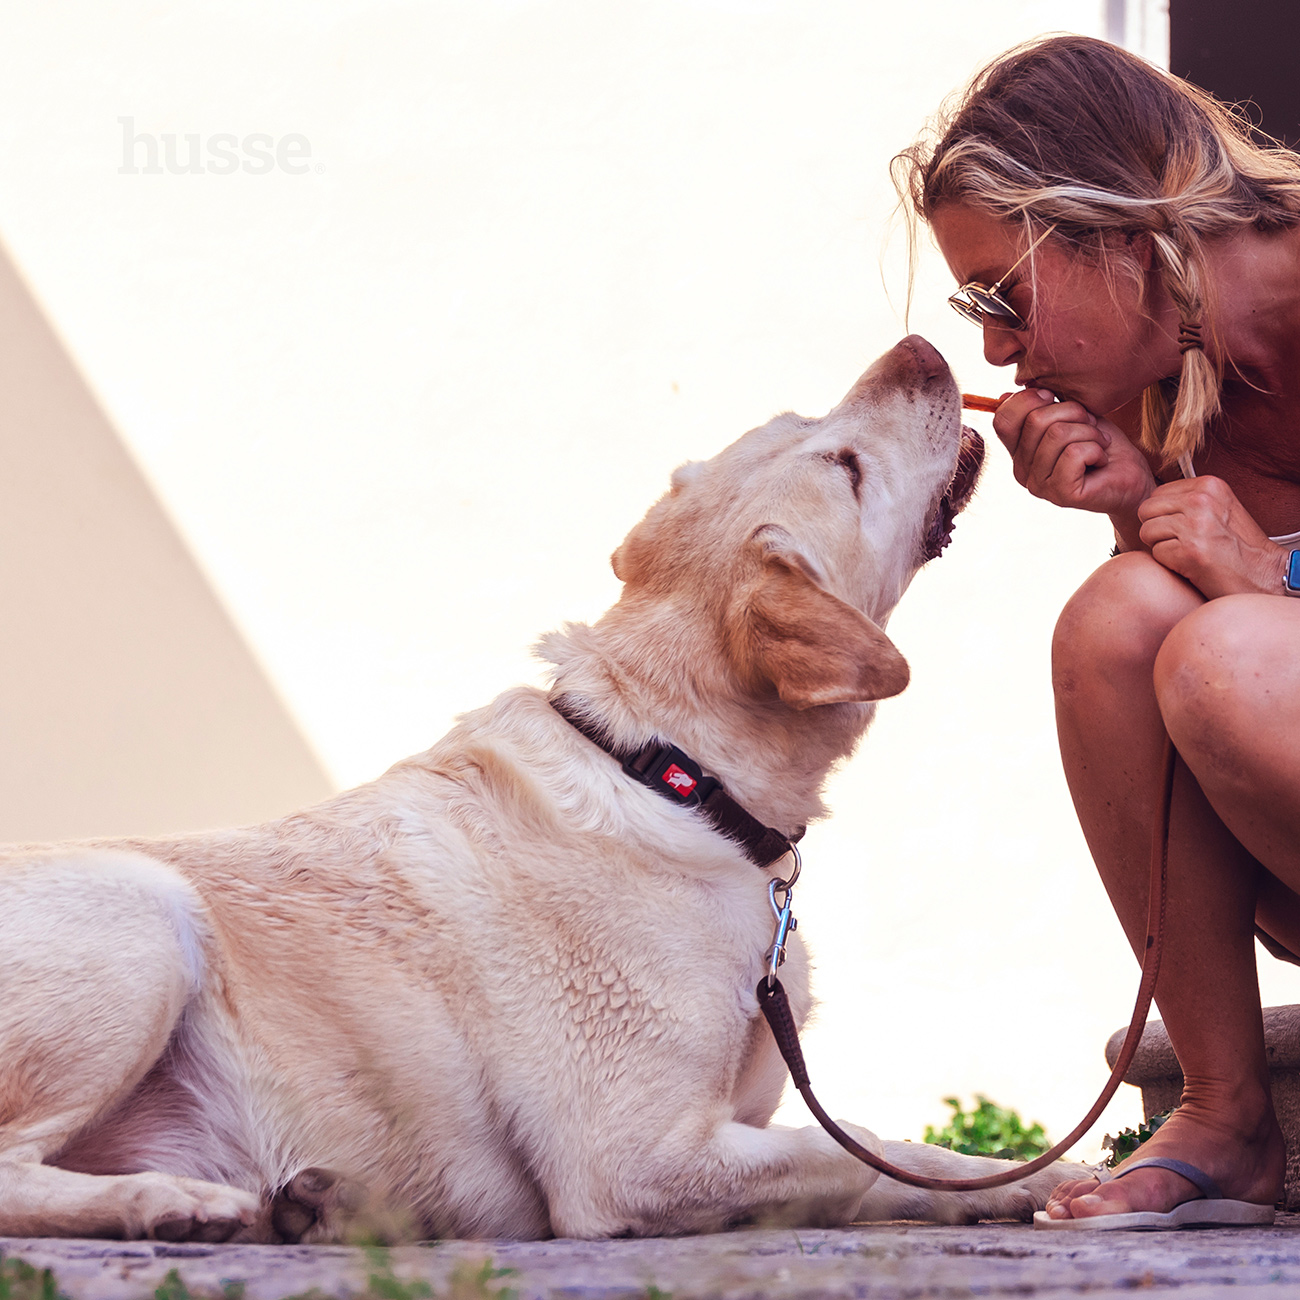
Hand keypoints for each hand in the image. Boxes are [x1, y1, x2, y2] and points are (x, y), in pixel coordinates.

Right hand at [991, 389, 1155, 519]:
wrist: (1131, 476)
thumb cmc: (1101, 445)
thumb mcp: (1069, 417)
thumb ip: (1040, 408)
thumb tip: (1003, 396)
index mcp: (1018, 452)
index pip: (1003, 420)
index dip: (1029, 399)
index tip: (1055, 398)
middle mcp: (1021, 471)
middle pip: (1035, 420)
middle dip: (1073, 412)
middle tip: (1091, 426)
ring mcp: (1039, 485)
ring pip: (1057, 434)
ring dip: (1089, 432)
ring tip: (1099, 444)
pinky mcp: (1060, 494)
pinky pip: (1074, 453)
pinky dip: (1096, 449)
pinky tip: (1101, 460)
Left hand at [1137, 476, 1289, 597]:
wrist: (1265, 574)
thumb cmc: (1238, 546)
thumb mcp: (1218, 508)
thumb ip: (1189, 499)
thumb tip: (1151, 501)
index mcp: (1209, 485)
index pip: (1157, 493)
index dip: (1162, 514)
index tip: (1183, 527)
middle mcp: (1201, 500)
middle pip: (1146, 510)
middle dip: (1156, 529)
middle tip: (1179, 542)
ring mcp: (1196, 525)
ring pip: (1146, 531)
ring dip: (1161, 546)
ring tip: (1186, 552)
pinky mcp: (1190, 551)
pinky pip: (1155, 553)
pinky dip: (1169, 563)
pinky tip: (1190, 564)